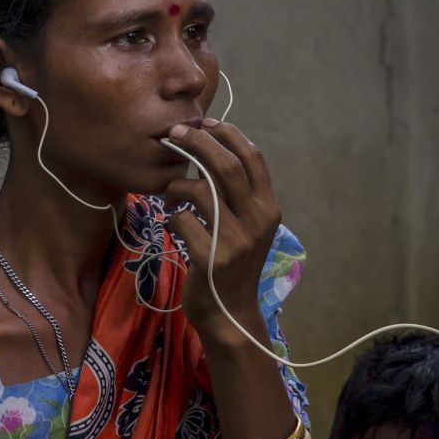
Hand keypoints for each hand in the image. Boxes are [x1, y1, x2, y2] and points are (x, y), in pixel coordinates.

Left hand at [162, 119, 281, 346]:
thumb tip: (212, 150)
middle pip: (226, 165)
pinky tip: (172, 222)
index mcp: (269, 209)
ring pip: (200, 189)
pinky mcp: (211, 258)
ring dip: (177, 184)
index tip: (206, 123)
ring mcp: (236, 241)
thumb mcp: (248, 228)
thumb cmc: (233, 265)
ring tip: (170, 192)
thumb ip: (238, 196)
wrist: (230, 315)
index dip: (228, 134)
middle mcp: (258, 221)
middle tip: (175, 134)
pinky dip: (171, 216)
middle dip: (198, 142)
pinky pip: (181, 220)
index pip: (253, 157)